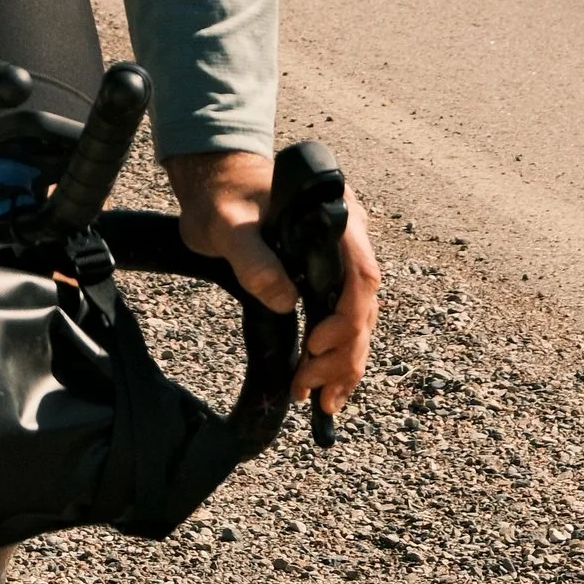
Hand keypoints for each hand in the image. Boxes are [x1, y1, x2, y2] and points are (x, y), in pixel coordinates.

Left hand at [162, 147, 381, 422]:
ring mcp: (342, 261)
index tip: (314, 345)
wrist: (219, 183)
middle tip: (311, 389)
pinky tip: (328, 387)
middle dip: (343, 354)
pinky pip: (344, 320)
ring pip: (359, 320)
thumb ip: (253, 258)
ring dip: (343, 364)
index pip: (360, 274)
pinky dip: (338, 357)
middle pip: (364, 306)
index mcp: (336, 220)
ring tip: (321, 400)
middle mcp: (349, 241)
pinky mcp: (327, 279)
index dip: (345, 316)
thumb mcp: (227, 224)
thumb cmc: (222, 197)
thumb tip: (286, 301)